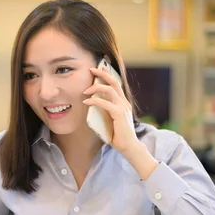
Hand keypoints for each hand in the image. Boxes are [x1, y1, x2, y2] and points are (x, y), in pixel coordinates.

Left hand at [83, 65, 158, 179]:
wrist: (129, 147)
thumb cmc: (119, 136)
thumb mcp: (110, 120)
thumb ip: (105, 111)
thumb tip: (92, 105)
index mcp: (123, 102)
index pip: (116, 84)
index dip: (108, 74)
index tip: (100, 67)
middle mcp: (124, 102)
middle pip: (114, 82)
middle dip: (102, 73)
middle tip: (91, 69)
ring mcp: (123, 107)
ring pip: (109, 89)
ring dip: (96, 87)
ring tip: (85, 90)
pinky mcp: (119, 114)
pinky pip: (104, 103)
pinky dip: (94, 101)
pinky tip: (86, 102)